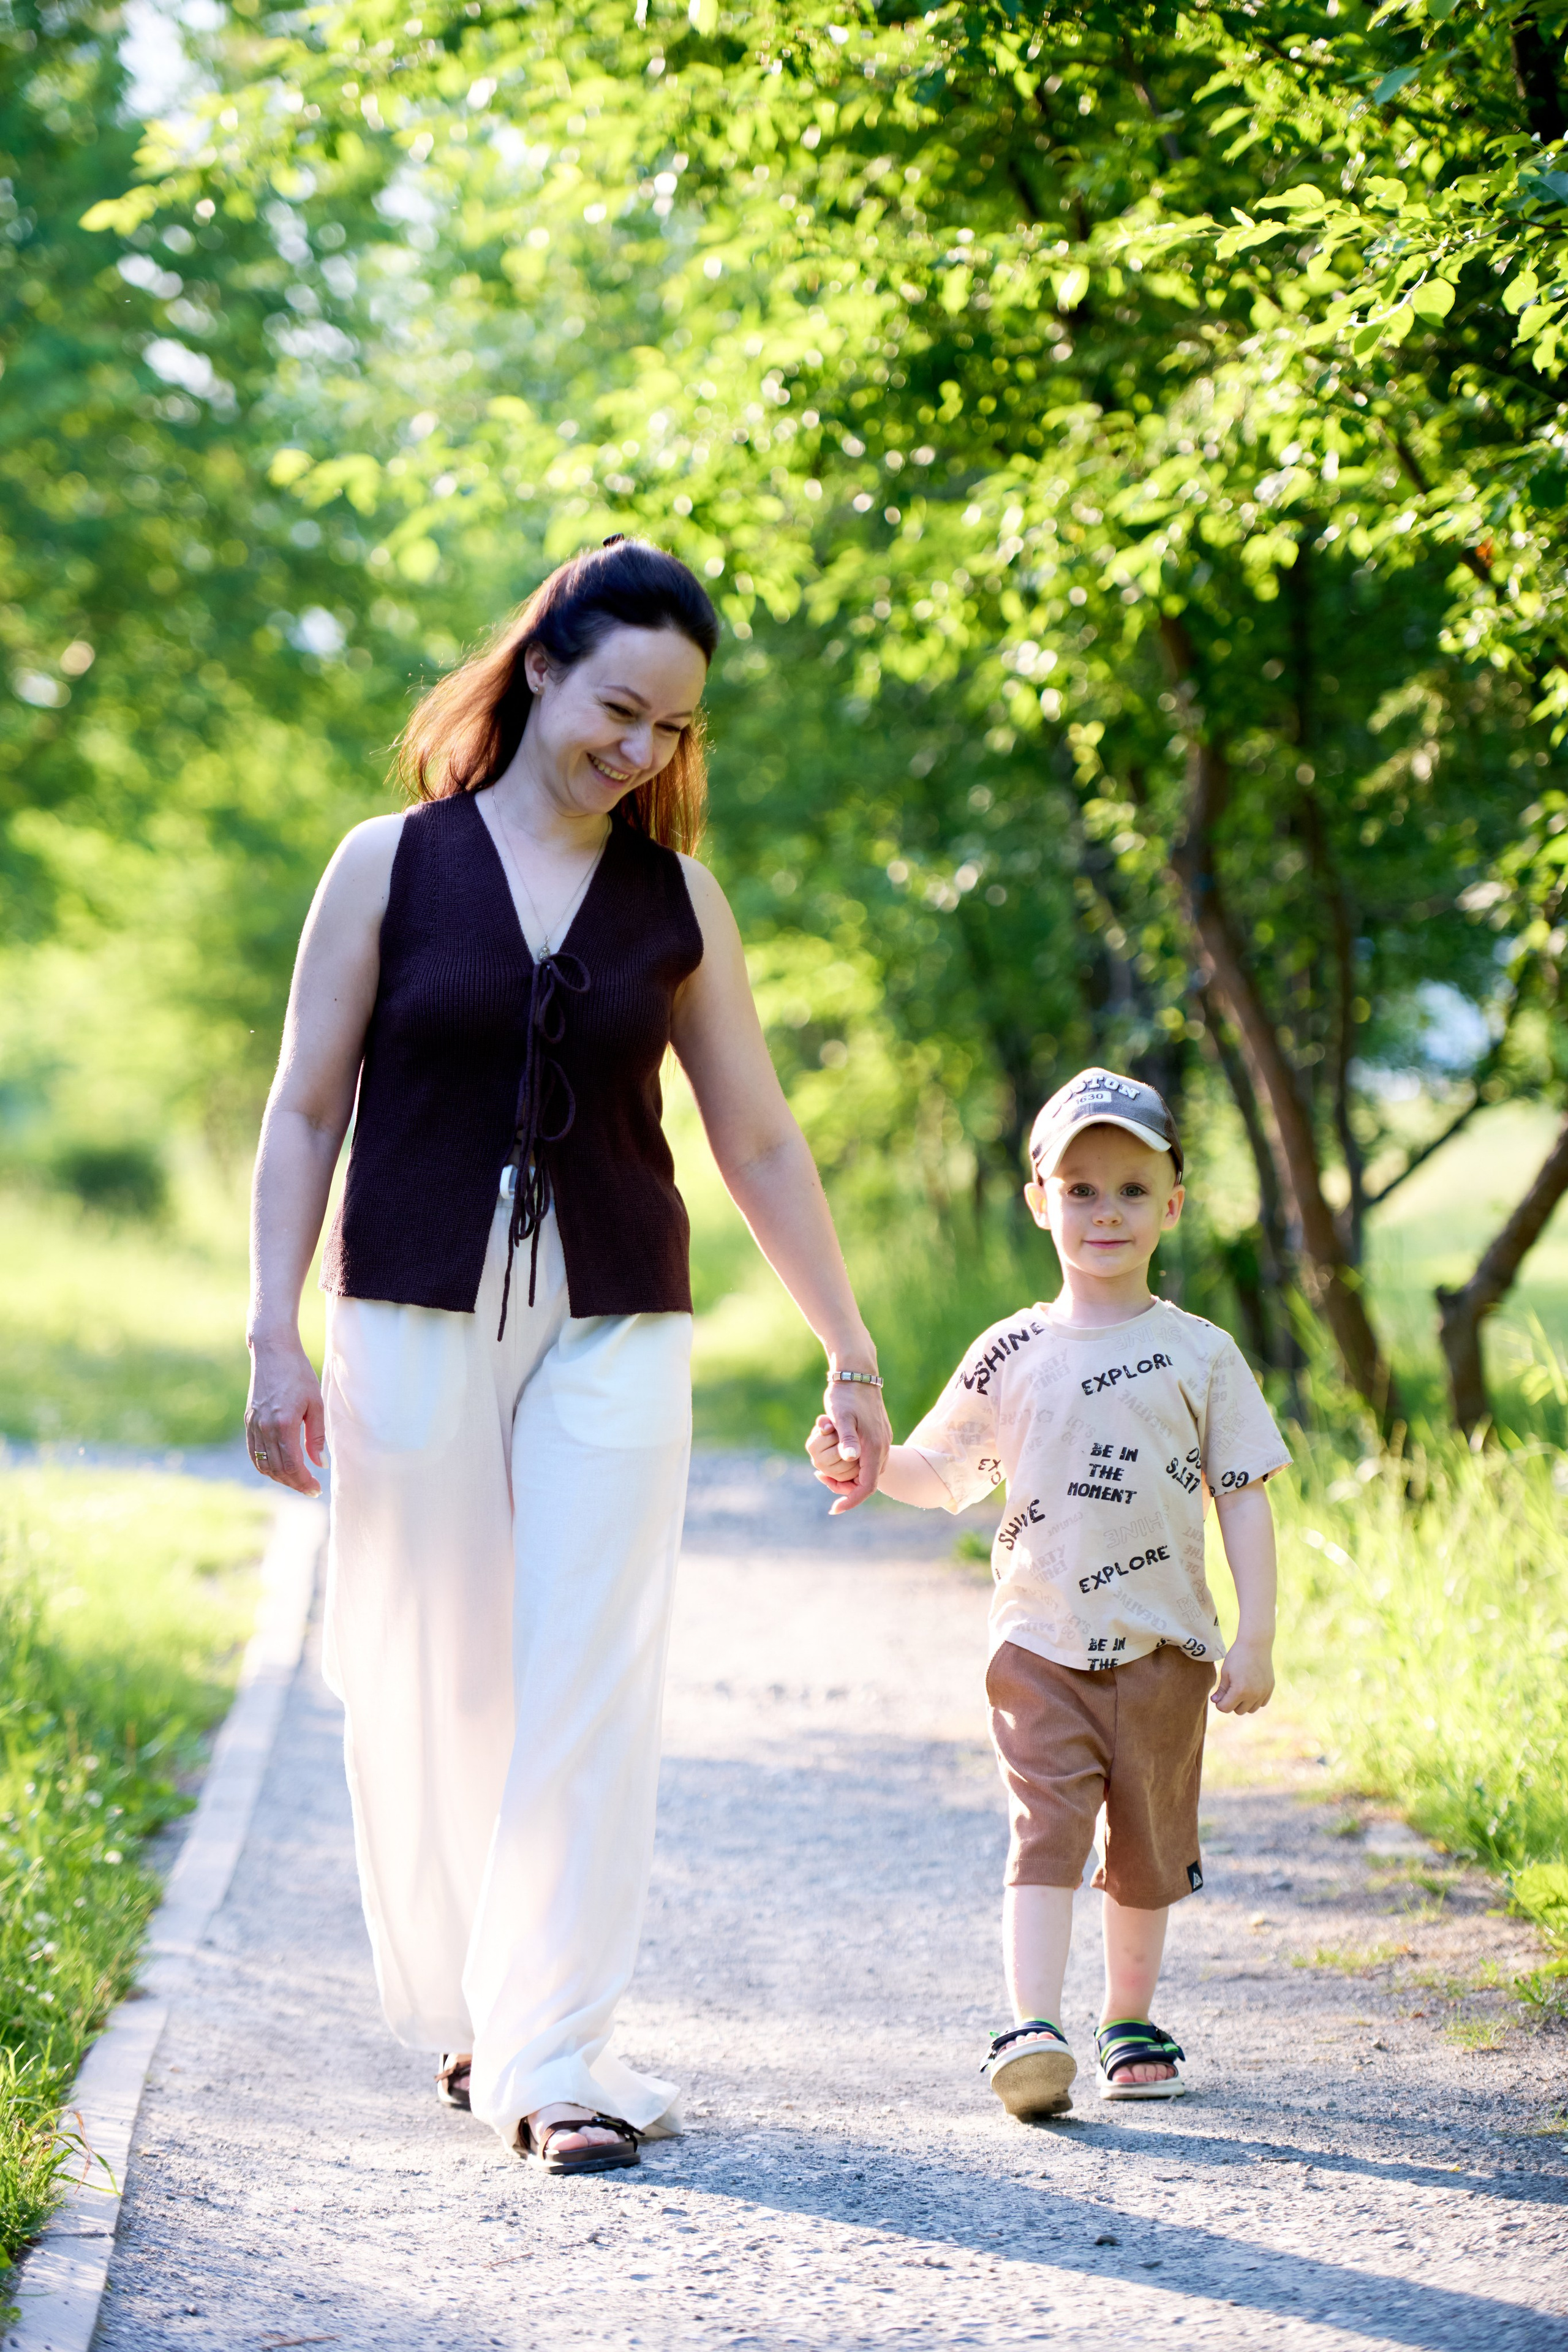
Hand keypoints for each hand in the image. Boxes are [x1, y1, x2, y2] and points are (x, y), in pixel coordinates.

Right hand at [245, 1333, 325, 1497]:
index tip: (316, 1489)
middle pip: (277, 1470)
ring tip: (297, 1480)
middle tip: (310, 1488)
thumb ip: (316, 1437)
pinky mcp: (248, 1421)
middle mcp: (265, 1428)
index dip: (304, 1482)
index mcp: (284, 1424)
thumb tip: (319, 1464)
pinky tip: (278, 1469)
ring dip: (280, 1478)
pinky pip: (254, 1453)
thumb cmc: (299, 1374)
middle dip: (294, 1484)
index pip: (293, 1466)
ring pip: (263, 1464)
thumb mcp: (315, 1404)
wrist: (273, 1352)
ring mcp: (253, 1425)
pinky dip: (265, 1466)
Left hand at [814, 1380, 890, 1514]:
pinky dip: (855, 1466)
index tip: (834, 1508)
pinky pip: (870, 1459)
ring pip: (869, 1471)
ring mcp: (883, 1440)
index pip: (867, 1486)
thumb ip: (847, 1439)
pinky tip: (838, 1459)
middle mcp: (882, 1447)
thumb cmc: (845, 1394)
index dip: (851, 1500)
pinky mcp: (879, 1434)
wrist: (858, 1372)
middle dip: (847, 1489)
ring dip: (850, 1478)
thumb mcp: (841, 1416)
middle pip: (868, 1482)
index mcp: (874, 1446)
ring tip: (826, 1473)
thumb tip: (850, 1459)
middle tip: (821, 1481)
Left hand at [1211, 1634, 1274, 1714]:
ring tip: (1240, 1690)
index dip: (1219, 1704)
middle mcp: (1253, 1695)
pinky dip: (1255, 1700)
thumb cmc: (1237, 1657)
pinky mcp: (1270, 1688)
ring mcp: (1263, 1692)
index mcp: (1239, 1691)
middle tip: (1230, 1691)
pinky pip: (1262, 1703)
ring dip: (1244, 1704)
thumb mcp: (1226, 1672)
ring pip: (1251, 1709)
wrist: (1256, 1644)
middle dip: (1232, 1704)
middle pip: (1238, 1711)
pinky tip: (1251, 1689)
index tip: (1218, 1696)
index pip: (1225, 1708)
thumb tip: (1215, 1702)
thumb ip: (1221, 1690)